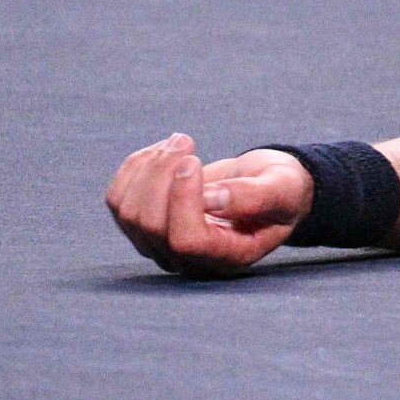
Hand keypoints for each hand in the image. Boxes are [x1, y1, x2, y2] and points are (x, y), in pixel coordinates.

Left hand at [104, 132, 308, 277]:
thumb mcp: (281, 190)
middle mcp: (189, 259)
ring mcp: (161, 245)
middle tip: (186, 140)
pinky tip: (160, 151)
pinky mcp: (144, 226)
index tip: (193, 161)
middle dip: (161, 173)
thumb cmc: (280, 190)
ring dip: (147, 167)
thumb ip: (253, 197)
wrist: (267, 189)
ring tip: (179, 141)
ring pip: (128, 211)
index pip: (185, 240)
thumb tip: (210, 198)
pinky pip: (118, 200)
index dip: (181, 200)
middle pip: (149, 223)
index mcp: (227, 255)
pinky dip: (135, 168)